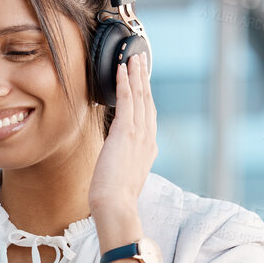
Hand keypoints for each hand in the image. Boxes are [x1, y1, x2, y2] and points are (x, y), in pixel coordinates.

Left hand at [88, 54, 156, 226]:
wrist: (116, 205)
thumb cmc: (115, 197)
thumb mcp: (123, 174)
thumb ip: (124, 160)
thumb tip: (116, 155)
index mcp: (148, 149)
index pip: (148, 116)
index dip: (145, 96)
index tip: (142, 82)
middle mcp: (148, 138)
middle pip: (147, 101)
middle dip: (143, 79)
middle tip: (140, 60)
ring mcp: (139, 134)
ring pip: (139, 97)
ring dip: (135, 75)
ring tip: (132, 58)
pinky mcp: (126, 132)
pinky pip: (126, 100)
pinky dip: (125, 83)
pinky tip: (121, 70)